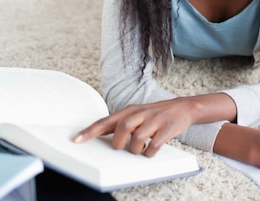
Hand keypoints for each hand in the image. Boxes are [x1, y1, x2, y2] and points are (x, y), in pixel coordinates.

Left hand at [72, 98, 196, 156]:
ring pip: (137, 138)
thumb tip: (101, 135)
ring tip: (140, 148)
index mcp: (129, 111)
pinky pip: (153, 146)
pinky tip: (151, 150)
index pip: (105, 121)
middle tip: (123, 147)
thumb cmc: (155, 114)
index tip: (76, 140)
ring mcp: (154, 120)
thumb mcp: (137, 114)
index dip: (90, 131)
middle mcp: (140, 113)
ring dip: (136, 149)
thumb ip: (120, 123)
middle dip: (120, 143)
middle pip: (121, 129)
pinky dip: (150, 152)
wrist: (183, 107)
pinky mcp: (166, 129)